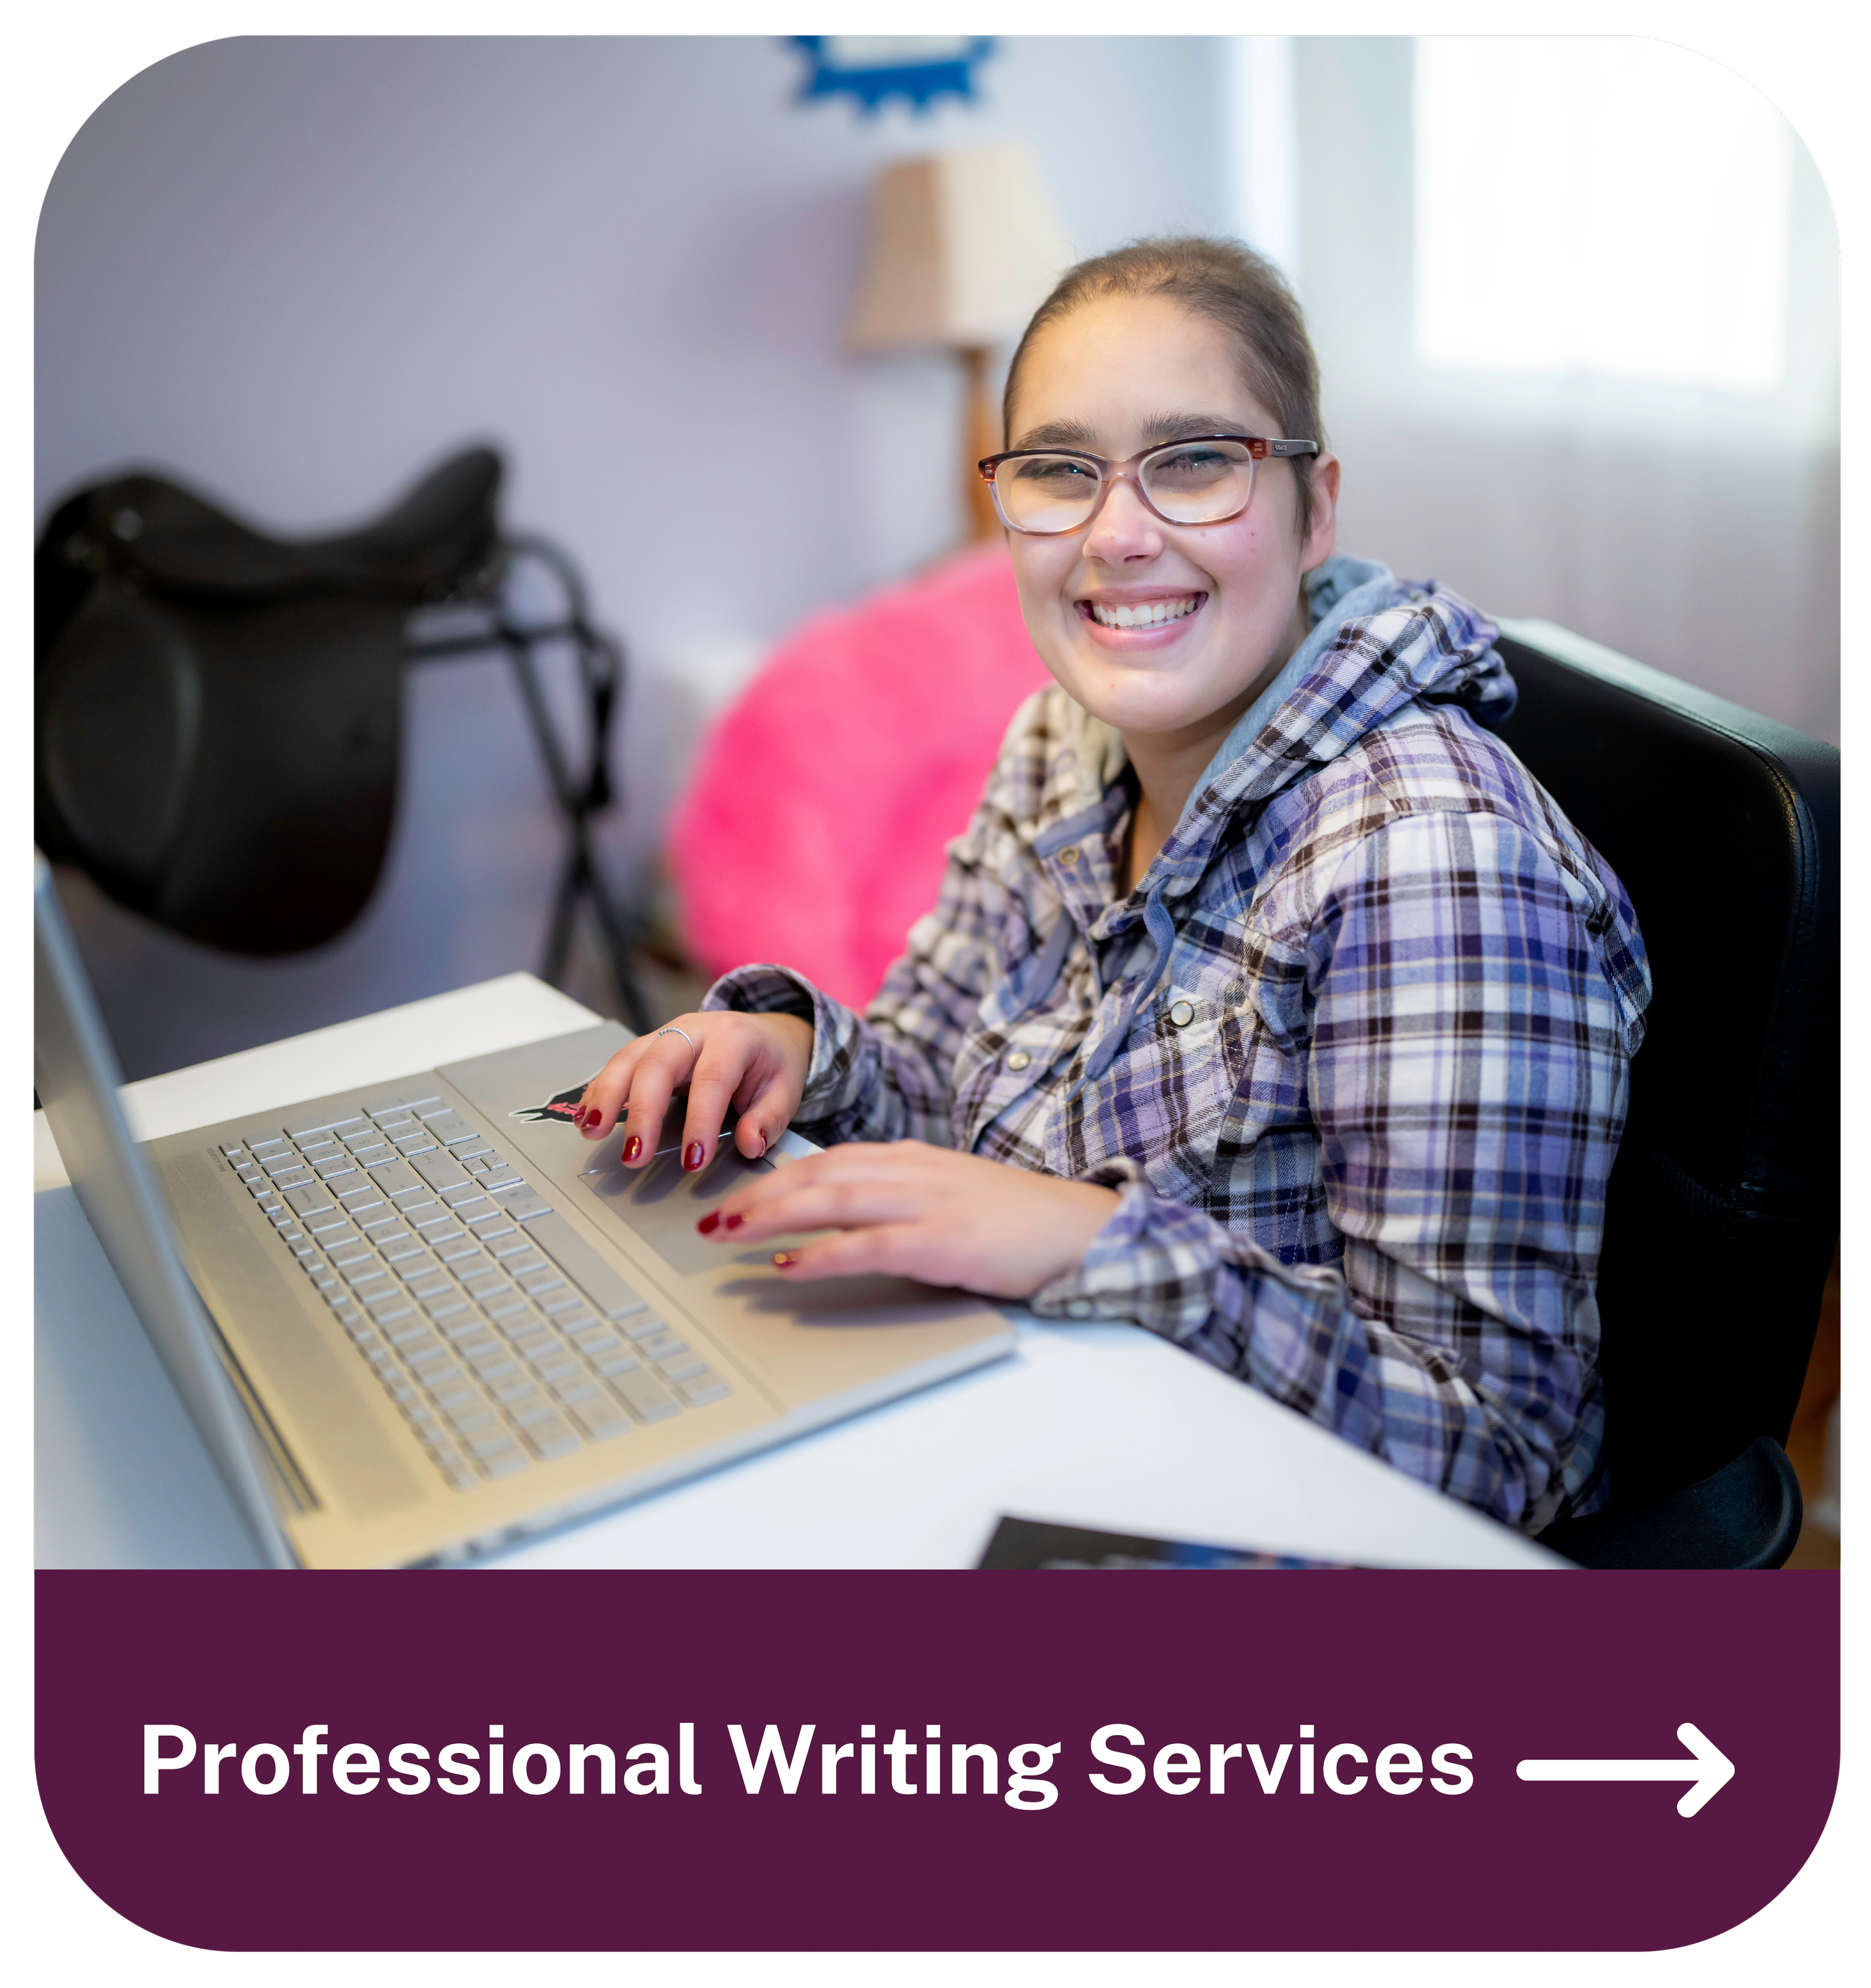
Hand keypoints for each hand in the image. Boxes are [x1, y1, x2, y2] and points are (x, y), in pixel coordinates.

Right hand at [574, 1011, 813, 1171]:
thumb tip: (749, 1145)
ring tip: (592, 1133)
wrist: (765, 1035)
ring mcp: (666, 1036)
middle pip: (658, 1064)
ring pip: (628, 1059)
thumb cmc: (771, 1064)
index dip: (700, 1121)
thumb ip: (769, 1119)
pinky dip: (599, 1092)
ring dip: (606, 1097)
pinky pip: (618, 1065)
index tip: (694, 1160)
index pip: (712, 1079)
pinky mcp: (647, 1048)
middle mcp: (694, 1030)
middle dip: (642, 1112)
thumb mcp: (785, 1090)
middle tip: (635, 1155)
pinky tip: (586, 1119)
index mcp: (733, 1037)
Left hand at [694, 1140, 1120, 1300]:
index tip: (733, 1196)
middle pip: (816, 1174)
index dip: (773, 1176)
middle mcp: (911, 1171)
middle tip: (711, 1217)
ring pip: (831, 1199)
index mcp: (910, 1158)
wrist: (1079, 1228)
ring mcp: (927, 1204)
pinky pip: (867, 1244)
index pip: (826, 1159)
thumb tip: (838, 1217)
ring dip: (772, 1216)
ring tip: (729, 1235)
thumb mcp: (945, 1194)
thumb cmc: (1014, 1220)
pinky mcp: (942, 1241)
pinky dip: (820, 1255)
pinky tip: (786, 1267)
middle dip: (757, 1194)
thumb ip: (895, 1197)